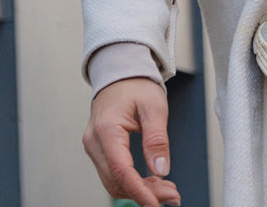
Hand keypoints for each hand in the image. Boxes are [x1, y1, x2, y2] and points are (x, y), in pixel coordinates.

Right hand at [82, 78, 180, 206]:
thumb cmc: (137, 85)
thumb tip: (161, 169)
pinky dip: (132, 181)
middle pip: (116, 180)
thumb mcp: (154, 106)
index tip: (156, 204)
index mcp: (106, 129)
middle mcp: (94, 142)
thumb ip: (157, 138)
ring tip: (167, 190)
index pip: (121, 170)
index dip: (139, 191)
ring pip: (114, 181)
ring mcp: (94, 148)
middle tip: (172, 195)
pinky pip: (113, 173)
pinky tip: (152, 182)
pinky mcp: (99, 150)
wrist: (121, 73)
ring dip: (139, 189)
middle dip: (144, 192)